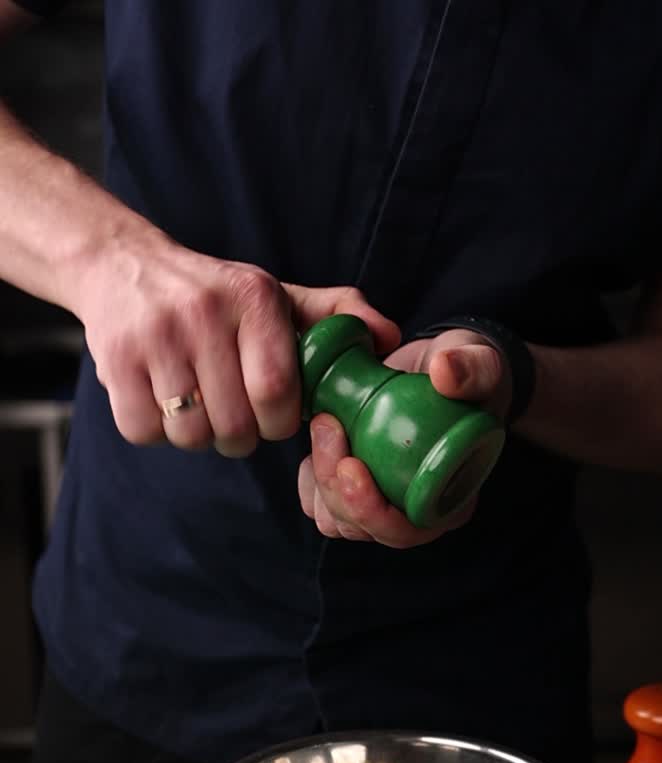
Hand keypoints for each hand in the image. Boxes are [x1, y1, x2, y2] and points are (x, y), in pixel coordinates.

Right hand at [75, 228, 399, 453]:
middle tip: (234, 418)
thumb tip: (389, 338)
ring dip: (197, 436)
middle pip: (234, 425)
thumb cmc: (214, 295)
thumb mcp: (275, 295)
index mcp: (252, 297)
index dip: (278, 423)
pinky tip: (161, 402)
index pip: (277, 392)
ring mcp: (153, 337)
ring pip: (190, 434)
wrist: (122, 266)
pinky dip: (155, 431)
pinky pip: (144, 431)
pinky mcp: (113, 360)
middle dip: (239, 436)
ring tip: (198, 407)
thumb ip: (334, 316)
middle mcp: (202, 313)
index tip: (273, 416)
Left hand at [298, 328, 510, 545]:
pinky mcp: (351, 491)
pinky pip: (318, 503)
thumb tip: (444, 370)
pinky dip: (308, 477)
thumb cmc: (466, 374)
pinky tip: (318, 438)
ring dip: (318, 477)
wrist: (437, 369)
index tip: (352, 465)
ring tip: (325, 422)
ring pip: (334, 519)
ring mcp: (379, 505)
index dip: (372, 511)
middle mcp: (413, 514)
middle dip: (335, 487)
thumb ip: (474, 368)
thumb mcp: (482, 364)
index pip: (406, 530)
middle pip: (362, 528)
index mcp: (449, 502)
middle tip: (328, 426)